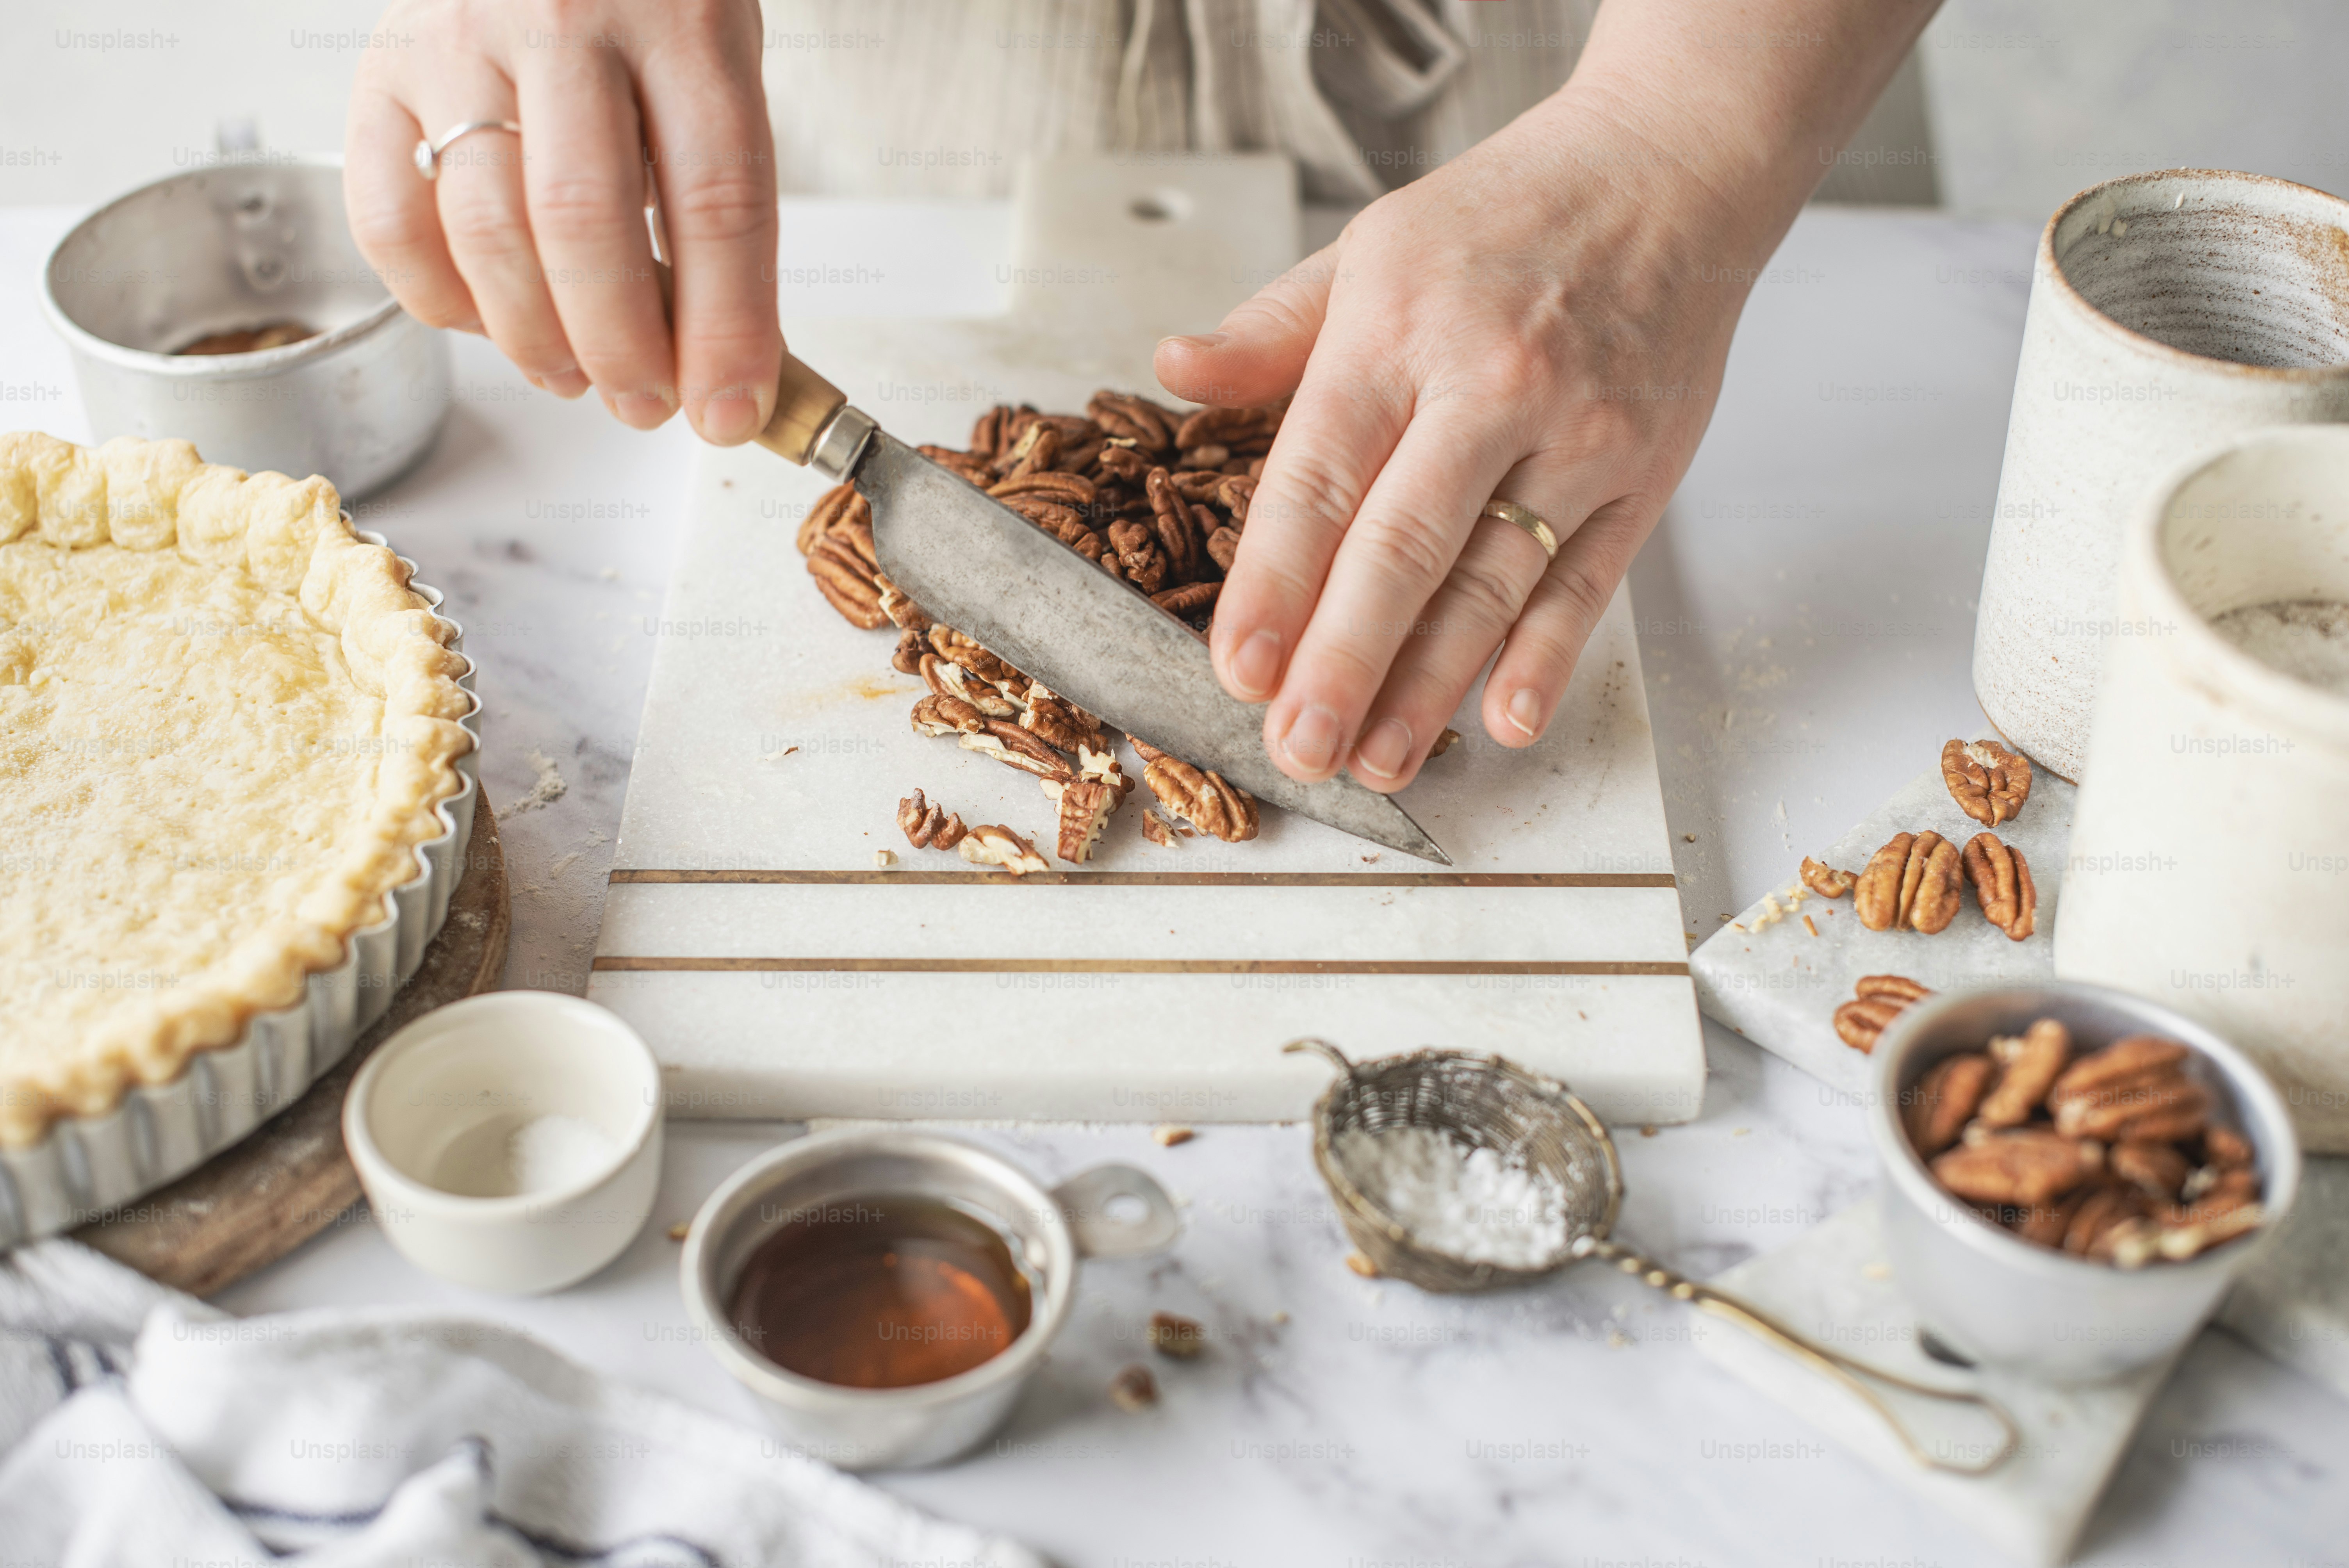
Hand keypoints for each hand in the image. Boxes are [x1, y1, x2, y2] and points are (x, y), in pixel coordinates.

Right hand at [345, 0, 780, 441]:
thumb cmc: (646, 5)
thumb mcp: (715, 70)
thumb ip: (718, 201)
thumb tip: (719, 364)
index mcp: (683, 23)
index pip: (718, 202)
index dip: (726, 329)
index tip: (730, 414)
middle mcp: (564, 19)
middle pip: (586, 222)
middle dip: (621, 349)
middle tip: (646, 406)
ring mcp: (459, 40)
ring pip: (487, 230)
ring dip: (535, 339)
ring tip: (575, 376)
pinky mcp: (380, 67)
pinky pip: (389, 218)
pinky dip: (439, 300)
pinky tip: (487, 322)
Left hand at [1155, 96, 1756, 791]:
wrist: (1670, 171)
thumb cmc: (1507, 216)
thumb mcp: (1366, 250)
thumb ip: (1270, 331)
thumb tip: (1175, 371)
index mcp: (1397, 331)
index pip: (1320, 479)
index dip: (1275, 584)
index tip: (1241, 669)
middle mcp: (1489, 387)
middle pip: (1403, 551)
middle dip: (1344, 663)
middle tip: (1299, 747)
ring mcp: (1577, 435)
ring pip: (1491, 586)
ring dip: (1429, 688)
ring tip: (1375, 761)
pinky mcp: (1643, 473)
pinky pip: (1588, 583)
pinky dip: (1547, 659)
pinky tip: (1502, 721)